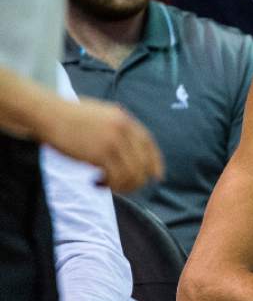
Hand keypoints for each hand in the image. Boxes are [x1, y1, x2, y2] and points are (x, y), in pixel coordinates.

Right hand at [43, 97, 163, 192]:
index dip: (155, 163)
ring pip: (131, 173)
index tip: (157, 177)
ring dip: (120, 185)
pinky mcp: (100, 152)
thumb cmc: (69, 116)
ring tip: (104, 184)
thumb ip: (118, 130)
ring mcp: (114, 140)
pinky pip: (115, 177)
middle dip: (135, 180)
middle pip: (142, 163)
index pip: (149, 144)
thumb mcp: (101, 115)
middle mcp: (124, 129)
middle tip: (120, 187)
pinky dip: (108, 185)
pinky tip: (95, 182)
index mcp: (125, 119)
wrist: (47, 114)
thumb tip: (130, 152)